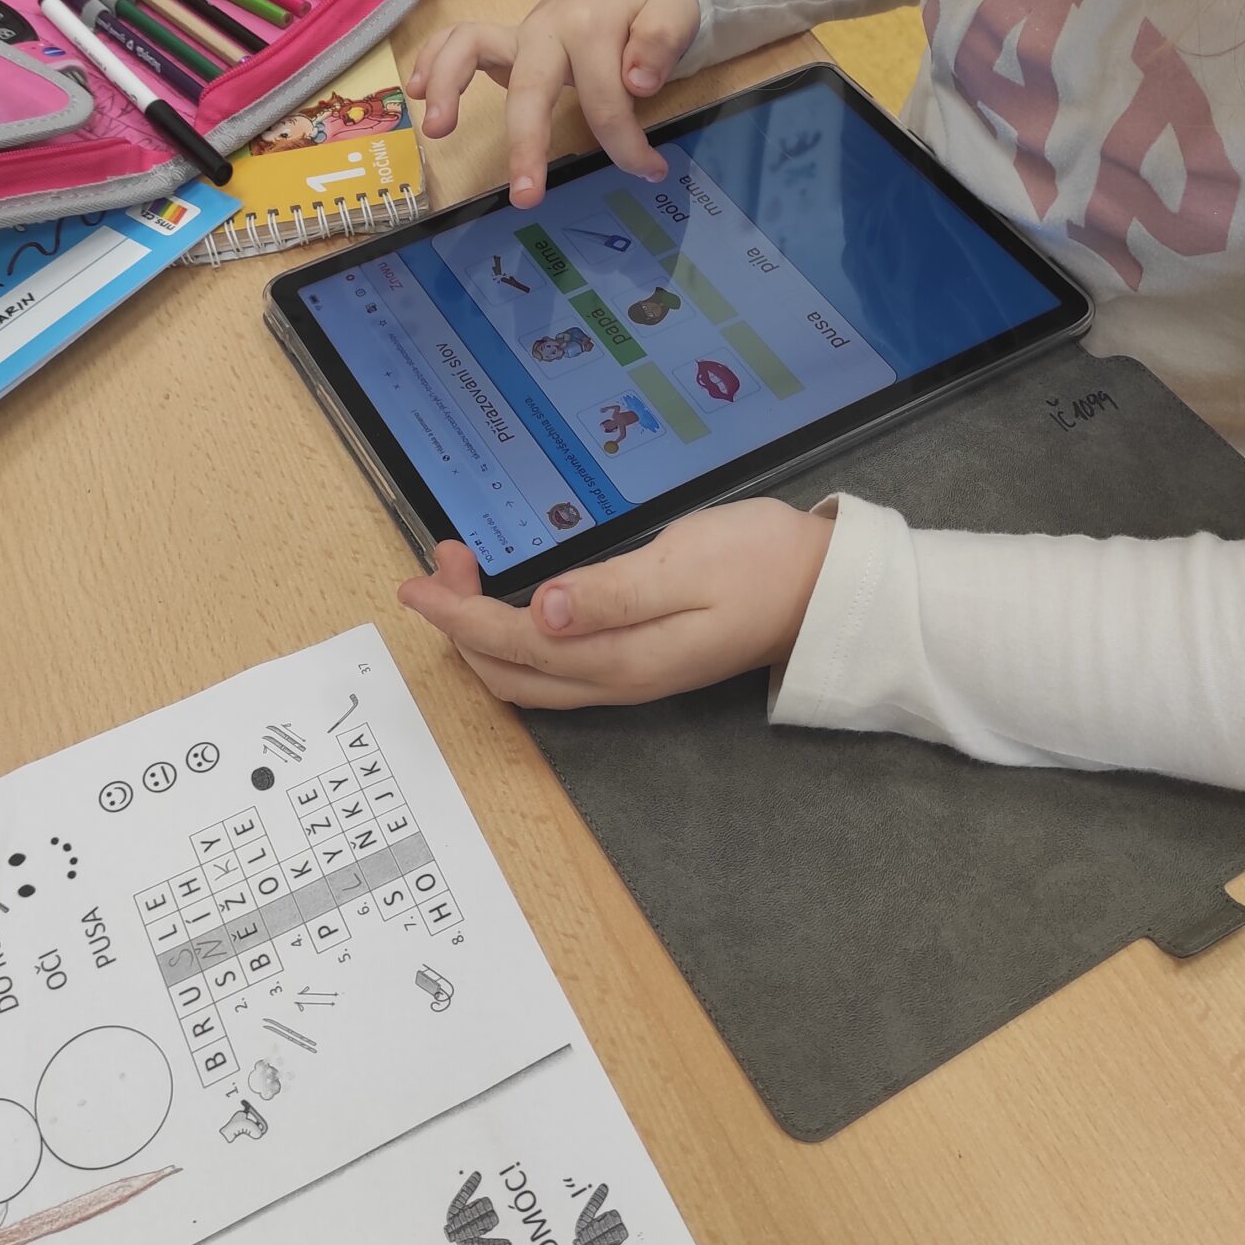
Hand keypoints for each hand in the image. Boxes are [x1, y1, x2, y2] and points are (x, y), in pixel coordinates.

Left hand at [397, 502, 833, 708]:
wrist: (827, 591)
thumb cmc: (763, 565)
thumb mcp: (686, 564)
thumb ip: (612, 592)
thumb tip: (540, 609)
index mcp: (621, 658)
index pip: (514, 644)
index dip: (457, 616)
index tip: (417, 583)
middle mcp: (617, 680)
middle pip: (510, 671)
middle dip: (460, 625)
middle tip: (439, 564)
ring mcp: (629, 675)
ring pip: (530, 673)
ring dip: (484, 632)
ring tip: (463, 576)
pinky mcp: (640, 660)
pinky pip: (556, 664)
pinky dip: (517, 636)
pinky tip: (516, 600)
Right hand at [404, 0, 699, 206]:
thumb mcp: (676, 9)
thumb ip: (660, 43)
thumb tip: (637, 84)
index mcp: (592, 27)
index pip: (606, 100)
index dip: (627, 144)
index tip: (650, 171)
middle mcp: (547, 29)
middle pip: (528, 87)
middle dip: (523, 143)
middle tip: (524, 197)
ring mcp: (522, 33)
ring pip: (471, 48)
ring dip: (446, 85)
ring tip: (437, 131)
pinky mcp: (508, 40)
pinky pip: (460, 41)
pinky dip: (433, 60)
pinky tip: (415, 91)